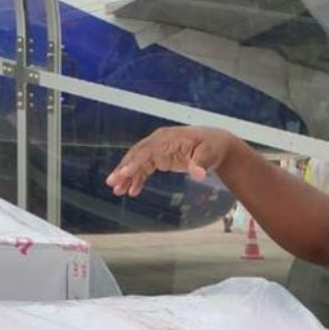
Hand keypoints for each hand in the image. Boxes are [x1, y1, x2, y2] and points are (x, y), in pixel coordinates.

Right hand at [106, 127, 237, 197]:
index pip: (147, 151)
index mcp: (168, 138)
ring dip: (127, 176)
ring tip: (117, 191)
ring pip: (137, 162)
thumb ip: (201, 164)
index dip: (135, 162)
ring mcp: (158, 149)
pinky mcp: (160, 158)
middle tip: (112, 183)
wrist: (216, 145)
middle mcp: (159, 142)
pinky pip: (144, 168)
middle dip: (124, 169)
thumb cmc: (212, 146)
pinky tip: (132, 191)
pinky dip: (137, 179)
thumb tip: (199, 175)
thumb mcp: (209, 154)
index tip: (124, 173)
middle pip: (137, 155)